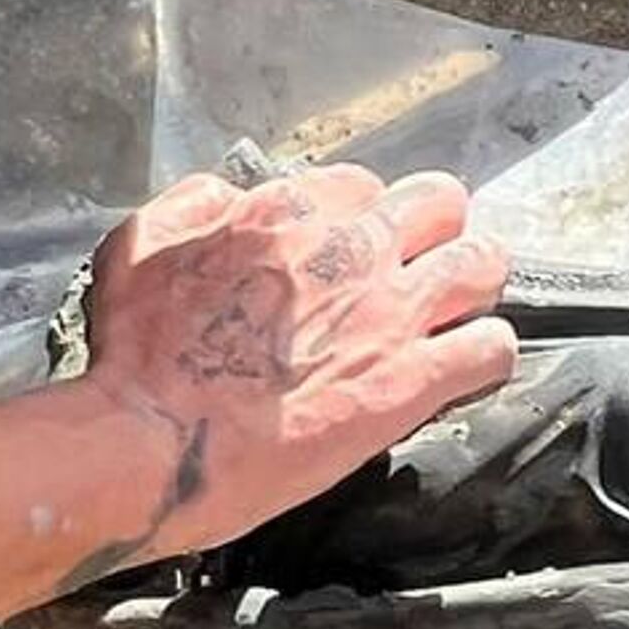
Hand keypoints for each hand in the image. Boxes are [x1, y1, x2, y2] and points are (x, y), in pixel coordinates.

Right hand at [82, 165, 514, 560]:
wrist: (153, 440)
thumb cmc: (137, 354)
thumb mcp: (143, 244)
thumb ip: (197, 206)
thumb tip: (233, 196)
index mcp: (289, 213)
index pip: (364, 187)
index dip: (365, 219)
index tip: (354, 251)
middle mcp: (353, 250)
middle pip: (441, 205)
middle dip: (439, 232)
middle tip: (424, 270)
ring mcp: (391, 313)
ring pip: (484, 264)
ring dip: (478, 284)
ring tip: (462, 312)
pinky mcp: (412, 379)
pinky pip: (491, 348)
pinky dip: (489, 355)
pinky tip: (469, 369)